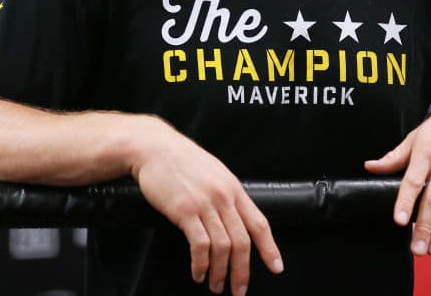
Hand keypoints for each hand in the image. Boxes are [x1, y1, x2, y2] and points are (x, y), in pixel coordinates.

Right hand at [129, 116, 283, 293]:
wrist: (154, 148)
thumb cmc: (182, 161)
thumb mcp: (214, 172)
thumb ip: (226, 194)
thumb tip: (236, 218)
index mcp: (234, 188)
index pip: (259, 223)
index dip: (270, 248)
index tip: (276, 268)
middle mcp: (224, 197)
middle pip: (242, 242)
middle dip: (242, 272)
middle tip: (239, 291)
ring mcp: (205, 204)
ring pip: (222, 247)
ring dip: (220, 273)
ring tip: (216, 286)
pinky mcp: (184, 211)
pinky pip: (199, 245)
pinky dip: (201, 264)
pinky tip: (198, 273)